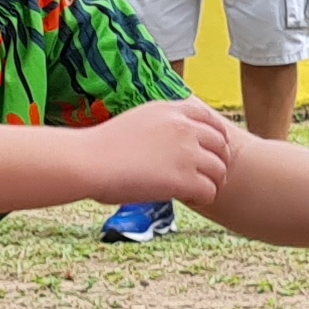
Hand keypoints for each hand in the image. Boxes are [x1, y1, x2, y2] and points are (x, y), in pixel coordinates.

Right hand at [76, 96, 237, 210]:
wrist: (87, 161)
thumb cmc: (100, 147)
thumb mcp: (136, 121)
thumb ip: (161, 127)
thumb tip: (170, 144)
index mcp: (171, 110)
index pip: (211, 120)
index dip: (217, 139)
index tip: (211, 153)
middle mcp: (183, 127)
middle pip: (221, 146)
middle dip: (216, 163)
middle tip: (204, 178)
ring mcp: (186, 152)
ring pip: (219, 171)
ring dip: (210, 183)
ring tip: (191, 191)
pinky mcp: (183, 178)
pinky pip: (210, 191)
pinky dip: (201, 198)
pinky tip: (183, 198)